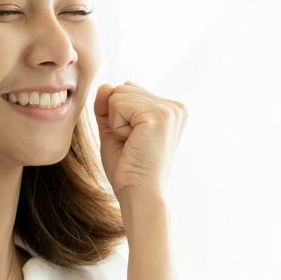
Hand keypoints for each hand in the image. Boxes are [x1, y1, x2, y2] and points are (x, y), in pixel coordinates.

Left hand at [93, 80, 185, 204]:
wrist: (139, 194)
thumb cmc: (129, 170)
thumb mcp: (115, 132)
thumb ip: (108, 107)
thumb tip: (105, 85)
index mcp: (171, 110)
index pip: (129, 90)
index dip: (120, 117)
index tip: (134, 142)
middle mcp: (175, 107)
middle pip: (123, 88)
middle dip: (117, 117)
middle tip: (133, 144)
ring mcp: (169, 110)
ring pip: (118, 94)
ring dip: (116, 122)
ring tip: (133, 144)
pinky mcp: (158, 115)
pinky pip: (117, 103)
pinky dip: (116, 126)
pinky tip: (132, 142)